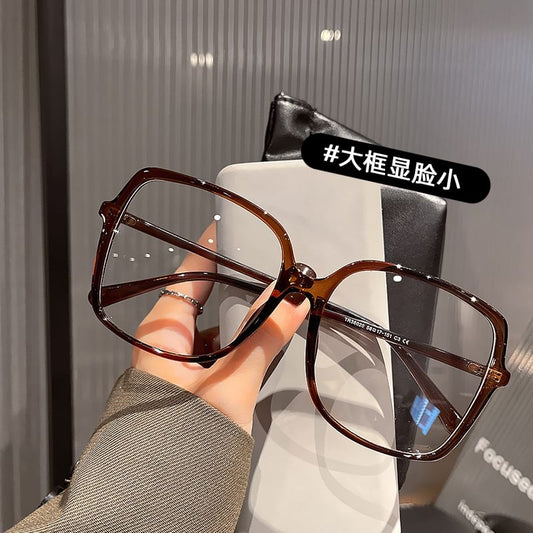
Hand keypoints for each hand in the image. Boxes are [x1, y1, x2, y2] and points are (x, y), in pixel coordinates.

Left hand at [132, 223, 308, 432]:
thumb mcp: (233, 380)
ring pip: (213, 325)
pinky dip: (237, 341)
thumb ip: (265, 337)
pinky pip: (215, 348)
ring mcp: (176, 361)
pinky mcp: (188, 379)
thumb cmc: (180, 439)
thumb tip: (293, 302)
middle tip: (268, 272)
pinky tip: (259, 341)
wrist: (164, 493)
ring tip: (272, 305)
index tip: (230, 227)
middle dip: (238, 287)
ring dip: (241, 318)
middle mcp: (165, 342)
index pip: (187, 275)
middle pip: (205, 299)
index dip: (209, 249)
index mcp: (163, 331)